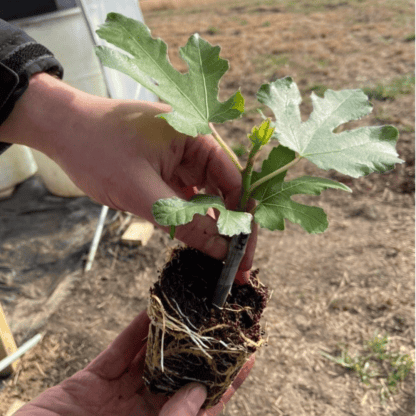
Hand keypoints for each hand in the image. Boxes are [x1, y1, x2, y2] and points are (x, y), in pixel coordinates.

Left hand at [0, 73, 255, 281]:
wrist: (59, 128)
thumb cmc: (97, 150)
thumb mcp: (142, 192)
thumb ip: (185, 223)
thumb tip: (222, 250)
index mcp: (197, 137)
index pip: (234, 183)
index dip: (242, 222)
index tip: (243, 255)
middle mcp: (194, 146)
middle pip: (224, 192)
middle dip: (229, 228)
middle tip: (236, 265)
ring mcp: (179, 157)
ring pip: (205, 197)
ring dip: (210, 226)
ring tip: (218, 258)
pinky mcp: (165, 169)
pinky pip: (186, 196)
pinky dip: (190, 218)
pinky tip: (197, 241)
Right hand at [15, 311, 254, 415]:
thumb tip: (201, 394)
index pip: (203, 406)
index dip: (226, 383)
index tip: (248, 356)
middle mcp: (143, 413)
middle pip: (180, 375)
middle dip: (201, 348)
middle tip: (222, 320)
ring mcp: (119, 395)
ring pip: (151, 356)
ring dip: (169, 332)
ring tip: (191, 307)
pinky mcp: (93, 380)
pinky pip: (119, 350)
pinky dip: (135, 330)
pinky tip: (151, 310)